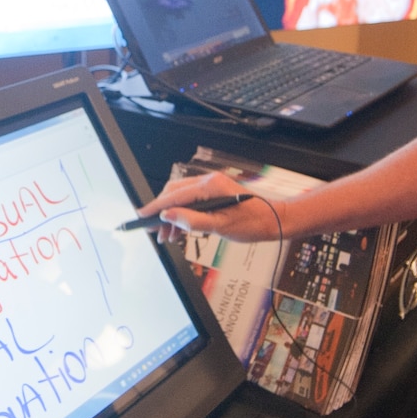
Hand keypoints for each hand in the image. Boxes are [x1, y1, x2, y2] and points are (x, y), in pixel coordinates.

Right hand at [140, 172, 286, 240]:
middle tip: (156, 232)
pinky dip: (183, 215)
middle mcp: (209, 181)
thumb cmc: (253, 223)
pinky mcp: (214, 193)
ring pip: (181, 198)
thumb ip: (192, 221)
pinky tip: (181, 230)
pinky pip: (191, 201)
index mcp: (210, 186)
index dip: (156, 206)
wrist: (274, 221)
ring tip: (169, 236)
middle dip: (163, 213)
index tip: (142, 215)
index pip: (175, 195)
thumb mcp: (220, 226)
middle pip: (174, 193)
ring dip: (173, 216)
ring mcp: (211, 186)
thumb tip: (169, 216)